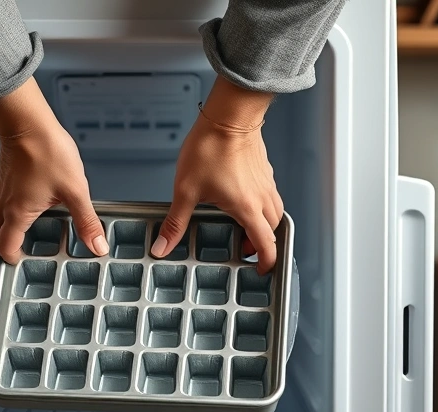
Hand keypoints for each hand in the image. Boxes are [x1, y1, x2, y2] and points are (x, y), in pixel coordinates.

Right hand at [0, 78, 107, 263]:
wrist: (28, 120)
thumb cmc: (45, 150)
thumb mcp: (75, 191)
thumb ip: (86, 221)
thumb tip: (97, 244)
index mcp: (18, 213)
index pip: (5, 246)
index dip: (13, 258)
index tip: (24, 261)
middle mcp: (4, 202)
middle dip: (8, 242)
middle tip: (26, 246)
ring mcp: (2, 187)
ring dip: (12, 223)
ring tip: (35, 222)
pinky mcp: (5, 173)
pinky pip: (4, 197)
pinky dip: (14, 204)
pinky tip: (35, 197)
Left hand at [152, 77, 283, 273]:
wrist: (228, 115)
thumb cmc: (211, 147)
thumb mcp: (185, 190)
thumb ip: (175, 222)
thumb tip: (162, 247)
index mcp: (246, 208)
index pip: (266, 244)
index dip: (267, 261)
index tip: (261, 270)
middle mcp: (262, 197)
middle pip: (272, 230)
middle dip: (261, 244)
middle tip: (244, 249)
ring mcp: (266, 182)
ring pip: (274, 212)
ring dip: (263, 225)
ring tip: (243, 227)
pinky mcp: (264, 170)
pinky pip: (270, 195)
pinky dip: (262, 205)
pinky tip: (244, 199)